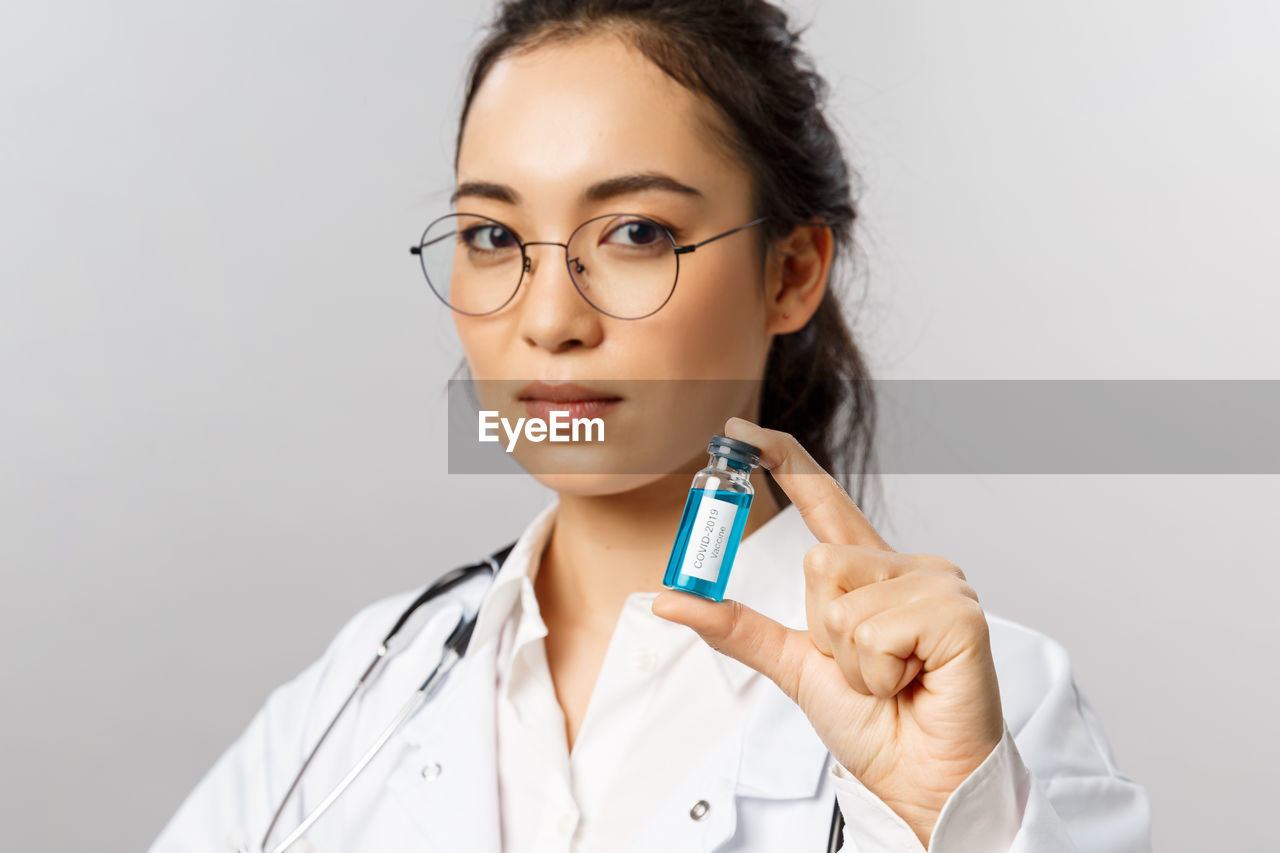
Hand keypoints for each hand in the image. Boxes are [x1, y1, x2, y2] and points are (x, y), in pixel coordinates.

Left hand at [652, 418, 1003, 847]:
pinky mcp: (958, 614)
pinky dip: (877, 670)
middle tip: (864, 669)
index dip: (784, 460)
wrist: (917, 781)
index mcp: (869, 573)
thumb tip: (669, 598)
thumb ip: (737, 627)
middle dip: (822, 630)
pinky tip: (913, 681)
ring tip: (892, 679)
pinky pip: (875, 627)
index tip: (739, 428)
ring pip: (840, 595)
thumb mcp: (792, 666)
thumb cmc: (873, 724)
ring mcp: (938, 584)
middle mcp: (906, 567)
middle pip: (818, 560)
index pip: (822, 501)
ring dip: (850, 656)